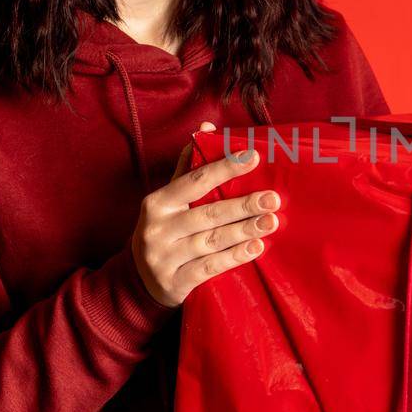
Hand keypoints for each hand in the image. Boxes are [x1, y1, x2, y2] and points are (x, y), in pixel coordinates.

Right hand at [130, 121, 281, 306]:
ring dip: (244, 230)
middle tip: (272, 198)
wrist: (139, 281)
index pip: (194, 181)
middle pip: (207, 213)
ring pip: (211, 241)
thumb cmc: (164, 230)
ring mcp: (164, 258)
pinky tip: (256, 248)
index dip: (224, 168)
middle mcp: (157, 229)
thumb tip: (207, 129)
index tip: (254, 157)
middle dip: (242, 205)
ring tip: (271, 221)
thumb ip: (188, 167)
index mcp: (157, 203)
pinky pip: (210, 267)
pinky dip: (234, 257)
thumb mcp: (168, 200)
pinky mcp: (174, 283)